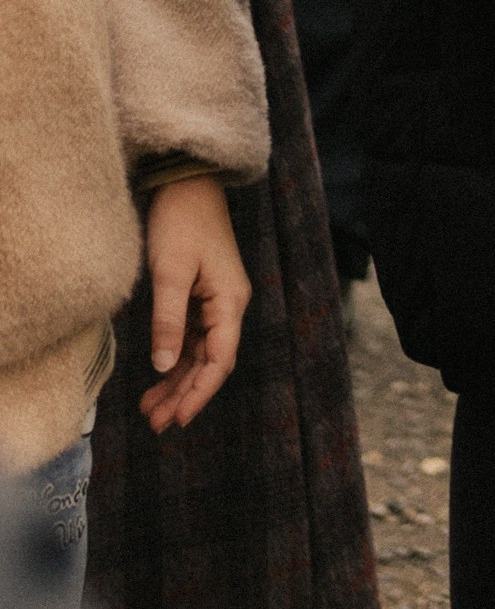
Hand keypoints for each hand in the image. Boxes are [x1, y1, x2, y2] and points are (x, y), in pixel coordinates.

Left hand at [139, 175, 251, 432]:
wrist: (186, 183)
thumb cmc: (181, 223)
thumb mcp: (170, 273)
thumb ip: (167, 321)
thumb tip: (162, 366)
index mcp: (230, 301)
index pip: (220, 360)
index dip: (200, 393)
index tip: (179, 419)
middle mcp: (229, 306)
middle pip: (211, 362)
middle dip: (185, 395)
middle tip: (157, 424)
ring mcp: (215, 302)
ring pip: (200, 354)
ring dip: (178, 382)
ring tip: (151, 411)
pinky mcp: (201, 296)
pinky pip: (191, 338)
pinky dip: (174, 360)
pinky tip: (157, 378)